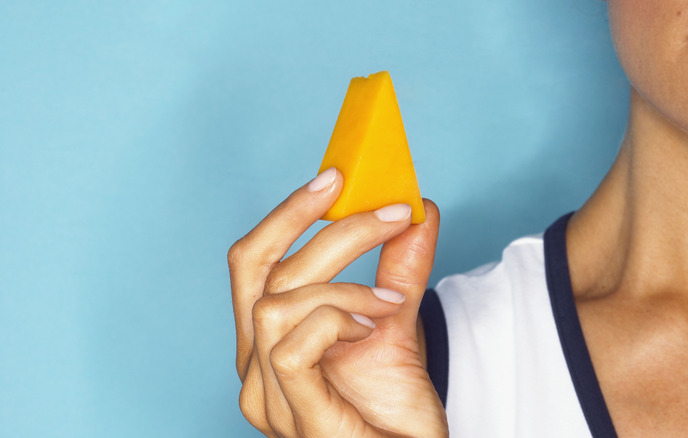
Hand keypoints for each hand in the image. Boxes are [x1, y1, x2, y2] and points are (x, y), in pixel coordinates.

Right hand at [228, 168, 447, 436]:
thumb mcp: (397, 325)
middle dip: (317, 225)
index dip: (287, 214)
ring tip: (391, 299)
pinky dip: (336, 318)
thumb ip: (400, 271)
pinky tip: (372, 325)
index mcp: (267, 343)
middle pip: (258, 270)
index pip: (253, 263)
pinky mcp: (294, 417)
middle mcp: (255, 368)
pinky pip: (292, 346)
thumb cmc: (394, 413)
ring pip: (277, 302)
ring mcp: (268, 396)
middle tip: (384, 209)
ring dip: (344, 281)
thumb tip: (418, 211)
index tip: (334, 178)